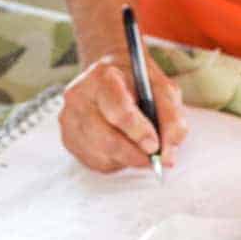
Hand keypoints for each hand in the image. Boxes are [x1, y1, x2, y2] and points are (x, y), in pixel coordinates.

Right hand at [59, 52, 186, 171]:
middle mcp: (79, 97)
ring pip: (102, 155)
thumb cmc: (139, 84)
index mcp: (102, 77)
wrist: (111, 77)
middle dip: (135, 154)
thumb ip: (171, 119)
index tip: (154, 146)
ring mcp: (69, 119)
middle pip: (106, 139)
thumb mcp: (162, 90)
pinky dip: (116, 162)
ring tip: (140, 148)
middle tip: (154, 159)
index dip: (138, 132)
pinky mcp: (69, 139)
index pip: (118, 110)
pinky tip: (123, 147)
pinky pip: (96, 162)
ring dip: (128, 159)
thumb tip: (168, 157)